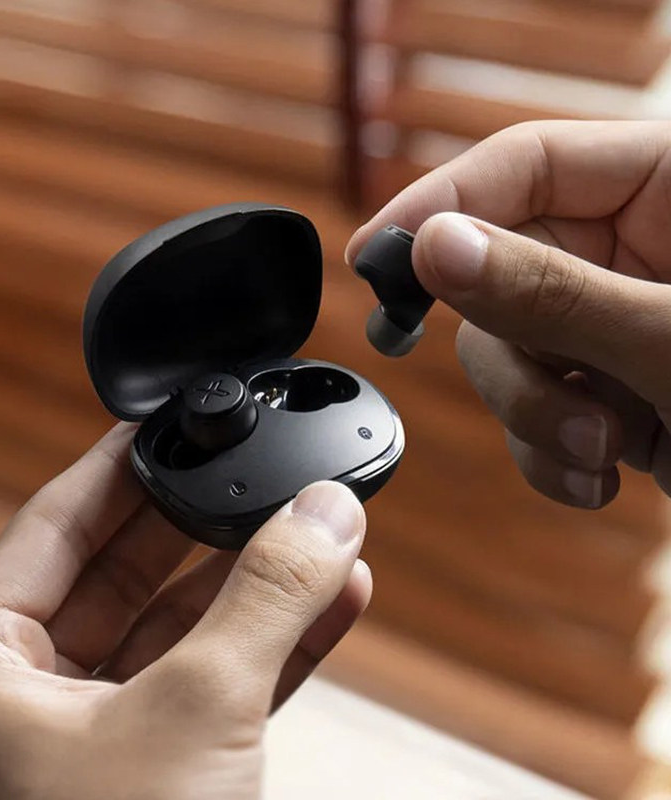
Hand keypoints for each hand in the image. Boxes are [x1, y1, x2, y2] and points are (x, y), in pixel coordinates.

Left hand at [0, 423, 369, 799]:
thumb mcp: (197, 713)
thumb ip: (266, 597)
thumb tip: (324, 510)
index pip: (58, 522)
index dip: (124, 464)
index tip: (176, 420)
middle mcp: (32, 688)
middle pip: (133, 566)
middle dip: (210, 523)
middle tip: (266, 473)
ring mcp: (101, 726)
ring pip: (188, 621)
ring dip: (259, 580)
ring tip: (322, 530)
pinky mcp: (165, 760)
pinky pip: (224, 673)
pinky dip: (280, 637)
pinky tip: (336, 596)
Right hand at [347, 121, 670, 506]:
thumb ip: (551, 292)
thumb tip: (434, 247)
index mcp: (669, 190)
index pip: (526, 166)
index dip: (443, 205)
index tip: (377, 256)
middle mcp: (632, 252)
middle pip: (500, 276)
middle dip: (514, 356)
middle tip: (550, 403)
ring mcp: (615, 324)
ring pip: (509, 353)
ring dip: (537, 416)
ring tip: (602, 454)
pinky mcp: (610, 388)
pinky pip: (537, 409)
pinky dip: (552, 453)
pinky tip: (602, 478)